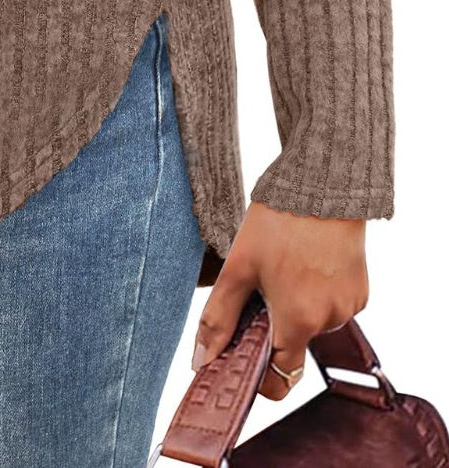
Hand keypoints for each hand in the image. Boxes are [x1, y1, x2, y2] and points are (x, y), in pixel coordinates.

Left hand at [191, 200, 369, 400]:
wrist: (323, 185)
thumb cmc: (279, 222)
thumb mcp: (239, 267)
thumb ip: (218, 317)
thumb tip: (202, 360)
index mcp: (298, 320)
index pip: (281, 379)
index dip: (260, 375)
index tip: (242, 358)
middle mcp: (329, 320)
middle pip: (294, 344)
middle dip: (273, 326)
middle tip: (257, 289)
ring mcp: (349, 306)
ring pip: (312, 322)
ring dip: (294, 306)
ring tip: (282, 265)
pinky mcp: (361, 290)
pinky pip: (331, 305)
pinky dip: (315, 292)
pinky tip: (304, 261)